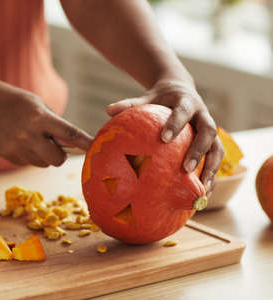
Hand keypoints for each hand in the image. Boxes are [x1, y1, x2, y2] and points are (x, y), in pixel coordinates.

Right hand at [0, 89, 92, 167]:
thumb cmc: (22, 105)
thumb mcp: (41, 108)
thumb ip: (56, 126)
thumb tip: (75, 145)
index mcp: (40, 118)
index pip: (69, 133)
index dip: (84, 143)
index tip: (96, 149)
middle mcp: (28, 135)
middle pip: (56, 159)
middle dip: (59, 156)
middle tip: (54, 145)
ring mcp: (16, 147)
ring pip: (42, 163)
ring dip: (43, 155)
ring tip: (32, 139)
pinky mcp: (8, 155)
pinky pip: (28, 163)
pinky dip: (28, 155)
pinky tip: (20, 141)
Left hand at [106, 79, 223, 194]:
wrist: (182, 91)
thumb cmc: (161, 99)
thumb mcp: (147, 99)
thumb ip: (130, 104)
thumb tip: (107, 110)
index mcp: (187, 102)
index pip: (183, 112)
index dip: (176, 124)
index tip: (164, 139)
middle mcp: (203, 115)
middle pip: (208, 132)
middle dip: (199, 151)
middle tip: (186, 169)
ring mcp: (211, 130)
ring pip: (217, 149)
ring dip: (211, 169)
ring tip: (201, 189)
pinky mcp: (213, 143)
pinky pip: (216, 161)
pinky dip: (211, 177)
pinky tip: (202, 195)